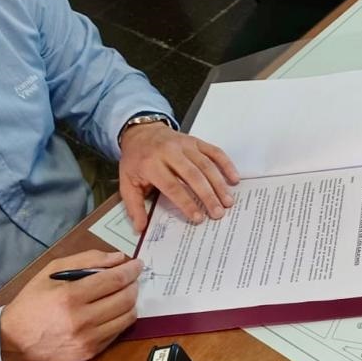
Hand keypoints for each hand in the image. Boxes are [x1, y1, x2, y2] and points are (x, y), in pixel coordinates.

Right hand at [0, 250, 141, 360]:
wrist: (14, 341)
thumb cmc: (32, 302)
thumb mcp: (50, 272)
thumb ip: (85, 260)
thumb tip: (118, 257)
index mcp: (70, 297)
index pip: (114, 280)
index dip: (130, 270)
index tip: (137, 264)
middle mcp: (82, 320)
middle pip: (126, 298)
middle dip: (133, 284)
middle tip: (130, 278)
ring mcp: (88, 339)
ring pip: (127, 316)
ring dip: (131, 301)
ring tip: (123, 293)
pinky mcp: (91, 352)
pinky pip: (118, 331)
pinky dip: (121, 318)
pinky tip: (112, 310)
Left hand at [118, 123, 239, 231]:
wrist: (141, 132)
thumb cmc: (136, 160)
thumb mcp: (127, 183)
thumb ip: (134, 206)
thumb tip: (140, 228)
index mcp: (151, 164)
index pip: (172, 186)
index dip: (186, 203)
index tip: (198, 218)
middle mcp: (169, 153)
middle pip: (193, 176)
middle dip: (207, 196)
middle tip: (218, 213)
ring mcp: (184, 145)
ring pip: (206, 165)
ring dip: (219, 184)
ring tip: (228, 202)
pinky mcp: (195, 141)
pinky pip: (214, 151)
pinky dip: (226, 164)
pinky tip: (234, 179)